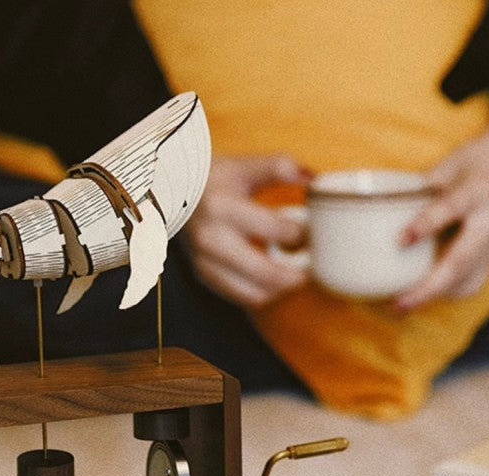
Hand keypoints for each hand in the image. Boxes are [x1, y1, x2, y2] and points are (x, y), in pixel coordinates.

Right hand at [186, 153, 311, 307]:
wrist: (173, 194)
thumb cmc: (212, 180)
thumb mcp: (243, 165)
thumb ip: (279, 167)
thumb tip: (315, 179)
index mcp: (222, 208)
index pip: (277, 231)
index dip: (303, 233)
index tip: (313, 231)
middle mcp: (211, 239)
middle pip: (267, 273)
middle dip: (297, 273)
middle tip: (311, 264)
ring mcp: (205, 262)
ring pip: (254, 293)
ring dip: (280, 288)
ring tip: (294, 274)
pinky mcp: (204, 276)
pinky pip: (241, 296)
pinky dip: (262, 292)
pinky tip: (272, 279)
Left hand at [396, 93, 488, 310]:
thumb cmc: (481, 158)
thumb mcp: (449, 165)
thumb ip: (420, 191)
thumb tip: (383, 215)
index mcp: (478, 191)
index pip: (451, 209)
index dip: (424, 226)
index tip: (400, 240)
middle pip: (460, 262)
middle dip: (427, 288)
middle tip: (399, 303)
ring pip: (468, 279)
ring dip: (436, 294)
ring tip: (406, 303)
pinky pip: (474, 279)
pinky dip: (450, 290)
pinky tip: (427, 291)